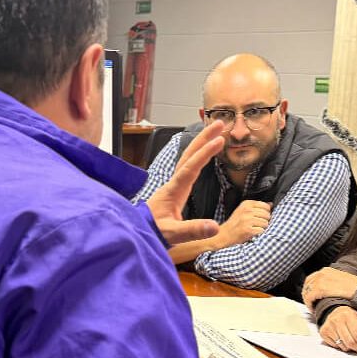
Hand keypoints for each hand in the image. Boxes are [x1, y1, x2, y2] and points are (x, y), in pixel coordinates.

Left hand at [146, 121, 224, 244]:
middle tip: (219, 123)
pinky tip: (204, 154)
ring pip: (187, 158)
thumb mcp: (173, 234)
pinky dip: (197, 156)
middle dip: (203, 138)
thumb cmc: (152, 233)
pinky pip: (188, 167)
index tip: (219, 140)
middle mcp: (173, 184)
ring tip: (216, 131)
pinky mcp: (175, 190)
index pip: (190, 167)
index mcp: (173, 191)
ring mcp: (173, 185)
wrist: (137, 235)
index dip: (205, 153)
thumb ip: (192, 230)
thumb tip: (215, 226)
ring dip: (200, 144)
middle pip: (188, 155)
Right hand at [212, 199, 270, 248]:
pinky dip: (259, 233)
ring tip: (253, 229)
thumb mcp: (243, 211)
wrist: (223, 235)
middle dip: (264, 221)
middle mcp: (247, 210)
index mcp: (246, 204)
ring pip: (266, 223)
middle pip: (267, 215)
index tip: (258, 217)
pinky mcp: (248, 230)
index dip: (265, 213)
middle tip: (256, 224)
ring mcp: (247, 220)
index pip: (266, 206)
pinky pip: (262, 231)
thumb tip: (271, 204)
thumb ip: (257, 207)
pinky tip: (252, 233)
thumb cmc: (234, 223)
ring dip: (262, 228)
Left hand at [302, 267, 356, 307]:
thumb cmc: (355, 288)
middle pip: (307, 284)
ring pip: (307, 291)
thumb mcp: (341, 280)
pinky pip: (309, 298)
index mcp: (327, 270)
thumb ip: (332, 282)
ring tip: (312, 308)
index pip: (311, 278)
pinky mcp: (320, 289)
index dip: (309, 288)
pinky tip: (313, 310)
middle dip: (306, 294)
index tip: (310, 296)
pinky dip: (309, 304)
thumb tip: (327, 290)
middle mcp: (322, 273)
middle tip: (310, 303)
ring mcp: (320, 280)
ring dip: (308, 300)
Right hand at [319, 306, 356, 352]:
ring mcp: (329, 326)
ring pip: (343, 346)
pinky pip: (336, 346)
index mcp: (348, 315)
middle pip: (351, 342)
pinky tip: (344, 341)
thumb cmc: (350, 317)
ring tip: (354, 343)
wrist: (335, 312)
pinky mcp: (323, 332)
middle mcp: (337, 320)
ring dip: (351, 348)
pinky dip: (342, 347)